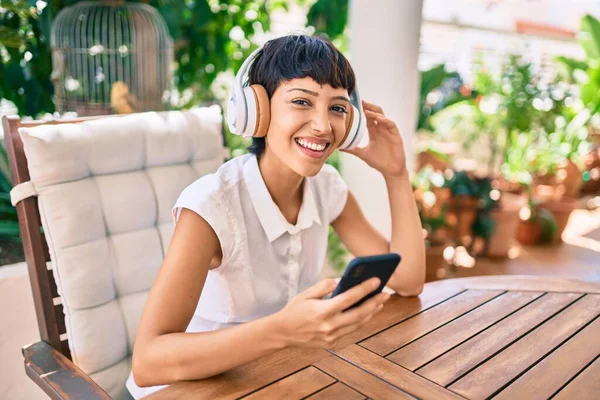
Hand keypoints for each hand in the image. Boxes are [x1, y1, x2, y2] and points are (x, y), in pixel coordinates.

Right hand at [272, 277, 390, 348]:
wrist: (282, 333)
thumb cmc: (294, 310)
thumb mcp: (306, 294)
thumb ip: (325, 286)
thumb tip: (343, 281)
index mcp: (322, 311)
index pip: (349, 298)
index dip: (365, 288)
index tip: (377, 280)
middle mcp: (329, 326)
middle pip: (359, 314)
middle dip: (375, 302)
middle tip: (386, 293)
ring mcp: (331, 337)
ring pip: (358, 324)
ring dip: (371, 313)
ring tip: (380, 302)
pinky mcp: (331, 343)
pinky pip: (350, 330)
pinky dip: (360, 321)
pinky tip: (366, 312)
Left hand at [342, 100, 406, 177]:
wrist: (391, 171)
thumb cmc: (379, 162)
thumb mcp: (363, 154)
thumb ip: (353, 150)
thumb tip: (339, 147)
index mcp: (374, 132)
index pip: (368, 118)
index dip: (362, 111)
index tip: (354, 106)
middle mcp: (381, 129)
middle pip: (375, 113)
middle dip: (368, 107)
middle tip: (360, 103)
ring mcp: (389, 131)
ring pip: (383, 116)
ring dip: (375, 112)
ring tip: (367, 111)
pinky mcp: (396, 135)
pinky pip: (391, 124)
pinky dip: (385, 120)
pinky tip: (379, 119)